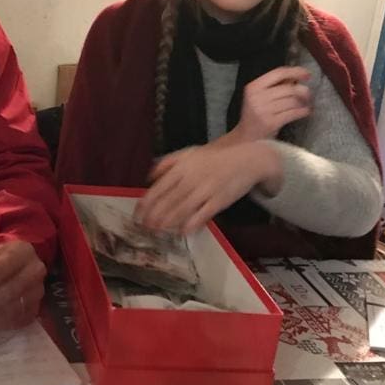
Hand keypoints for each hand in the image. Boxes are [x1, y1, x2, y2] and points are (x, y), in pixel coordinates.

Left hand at [136, 142, 280, 234]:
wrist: (247, 159)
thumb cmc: (214, 158)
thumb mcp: (188, 153)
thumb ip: (167, 163)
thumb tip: (149, 177)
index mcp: (182, 167)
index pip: (159, 188)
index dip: (146, 203)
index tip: (137, 213)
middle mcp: (191, 179)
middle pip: (169, 201)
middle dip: (154, 215)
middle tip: (144, 227)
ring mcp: (206, 190)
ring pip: (183, 209)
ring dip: (168, 221)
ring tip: (157, 230)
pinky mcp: (220, 201)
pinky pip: (203, 214)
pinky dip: (192, 223)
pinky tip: (182, 232)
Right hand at [233, 66, 311, 141]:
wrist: (246, 137)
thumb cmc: (256, 115)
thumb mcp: (260, 96)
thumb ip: (276, 85)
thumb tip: (297, 76)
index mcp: (253, 87)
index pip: (278, 73)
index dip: (295, 71)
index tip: (307, 74)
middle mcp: (257, 97)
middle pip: (288, 88)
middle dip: (303, 91)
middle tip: (307, 94)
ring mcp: (264, 111)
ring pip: (292, 101)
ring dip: (303, 102)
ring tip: (304, 104)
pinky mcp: (271, 123)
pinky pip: (294, 113)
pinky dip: (303, 111)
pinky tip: (305, 112)